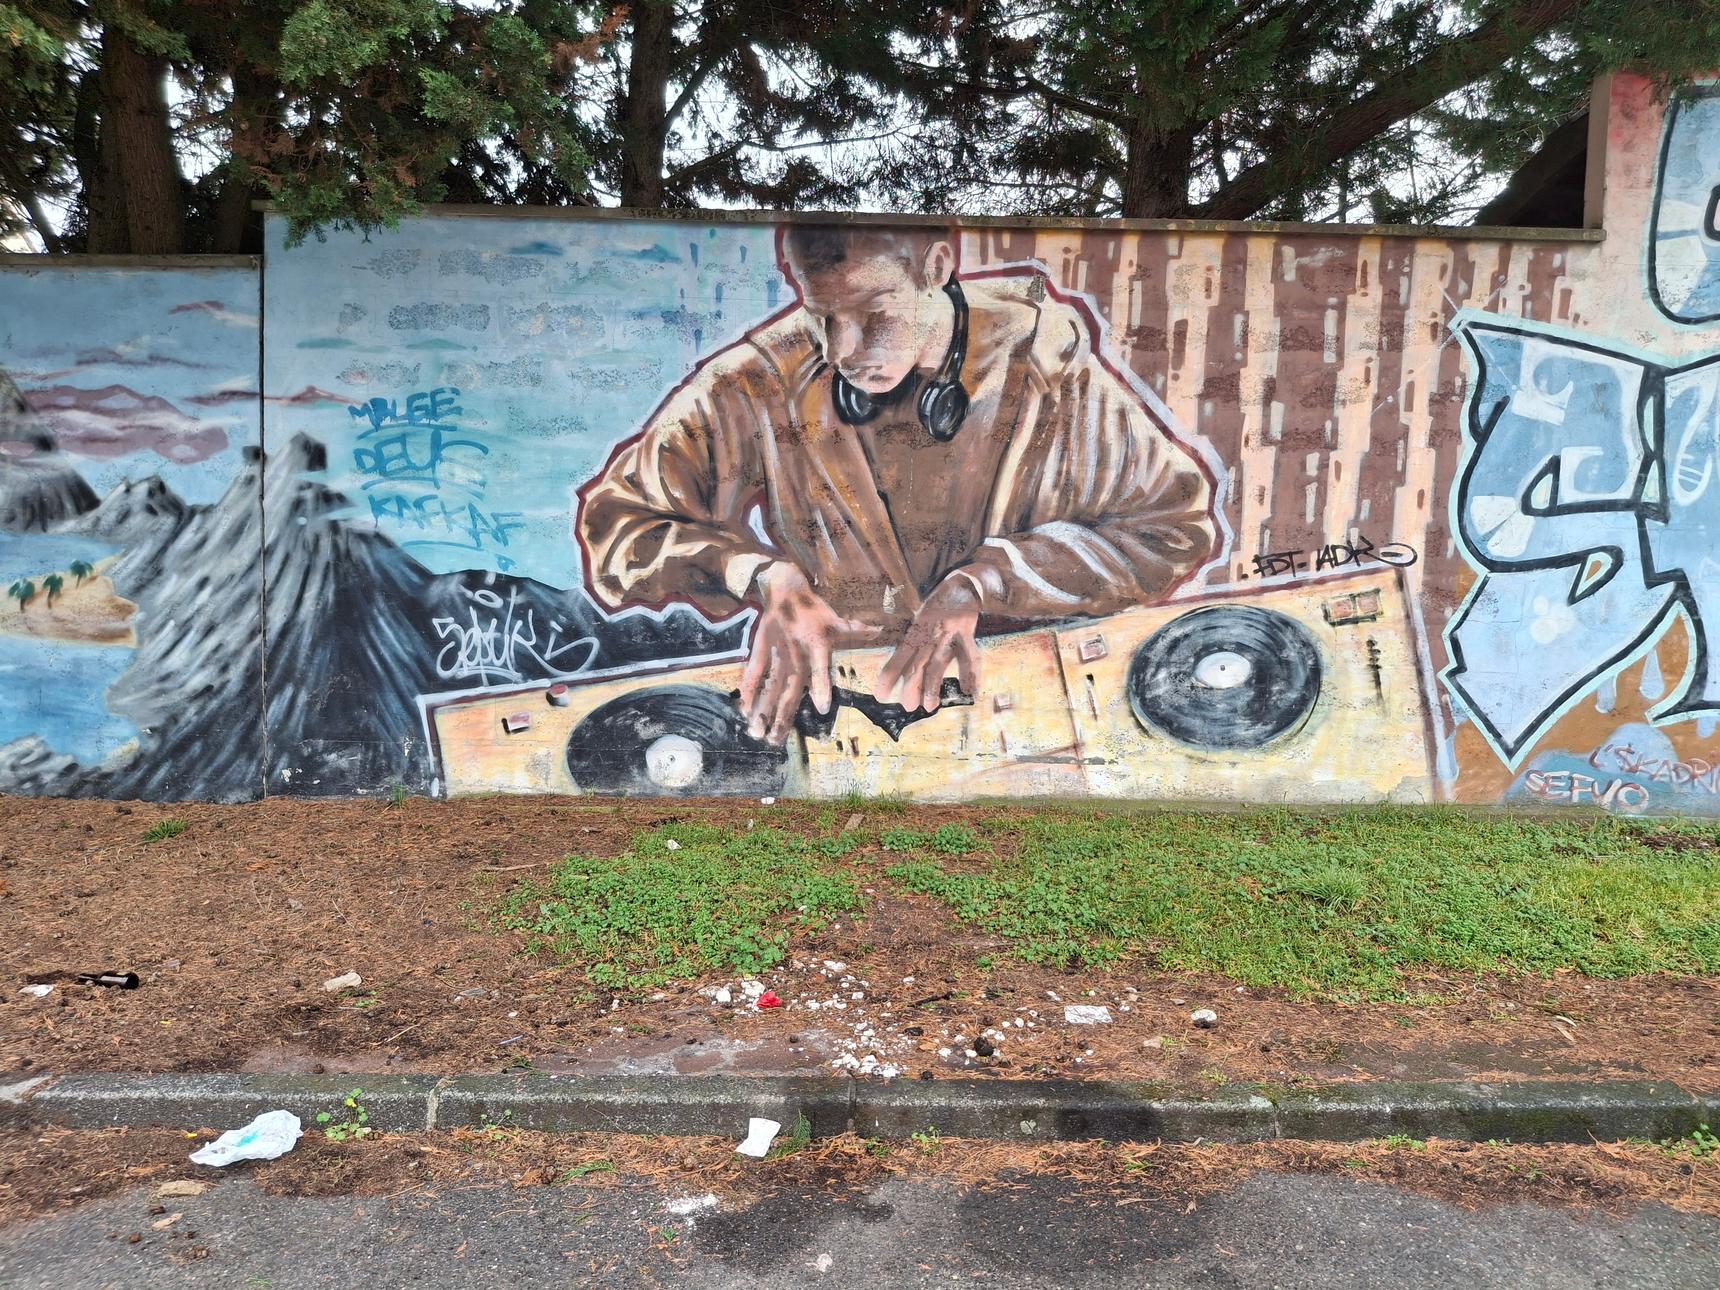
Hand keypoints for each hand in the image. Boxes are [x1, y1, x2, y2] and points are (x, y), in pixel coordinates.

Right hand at [738, 562, 878, 744]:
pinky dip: (749, 691)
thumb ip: (854, 629)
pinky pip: (754, 673)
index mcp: (818, 645)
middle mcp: (797, 653)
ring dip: (763, 710)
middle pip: (790, 689)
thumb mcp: (836, 619)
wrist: (785, 589)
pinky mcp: (761, 650)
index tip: (822, 709)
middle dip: (781, 716)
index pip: (821, 667)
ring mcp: (777, 653)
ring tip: (757, 733)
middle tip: (775, 741)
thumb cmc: (814, 610)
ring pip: (770, 686)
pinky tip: (745, 711)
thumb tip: (878, 631)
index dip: (822, 686)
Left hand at [875, 575, 980, 712]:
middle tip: (907, 706)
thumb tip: (903, 672)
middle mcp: (929, 634)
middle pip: (917, 663)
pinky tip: (970, 691)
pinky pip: (969, 656)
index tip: (880, 695)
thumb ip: (914, 644)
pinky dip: (970, 674)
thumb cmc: (937, 609)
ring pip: (939, 662)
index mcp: (915, 632)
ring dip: (933, 685)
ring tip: (930, 706)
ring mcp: (948, 634)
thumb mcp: (920, 622)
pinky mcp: (966, 633)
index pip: (898, 657)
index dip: (888, 676)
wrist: (962, 585)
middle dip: (911, 686)